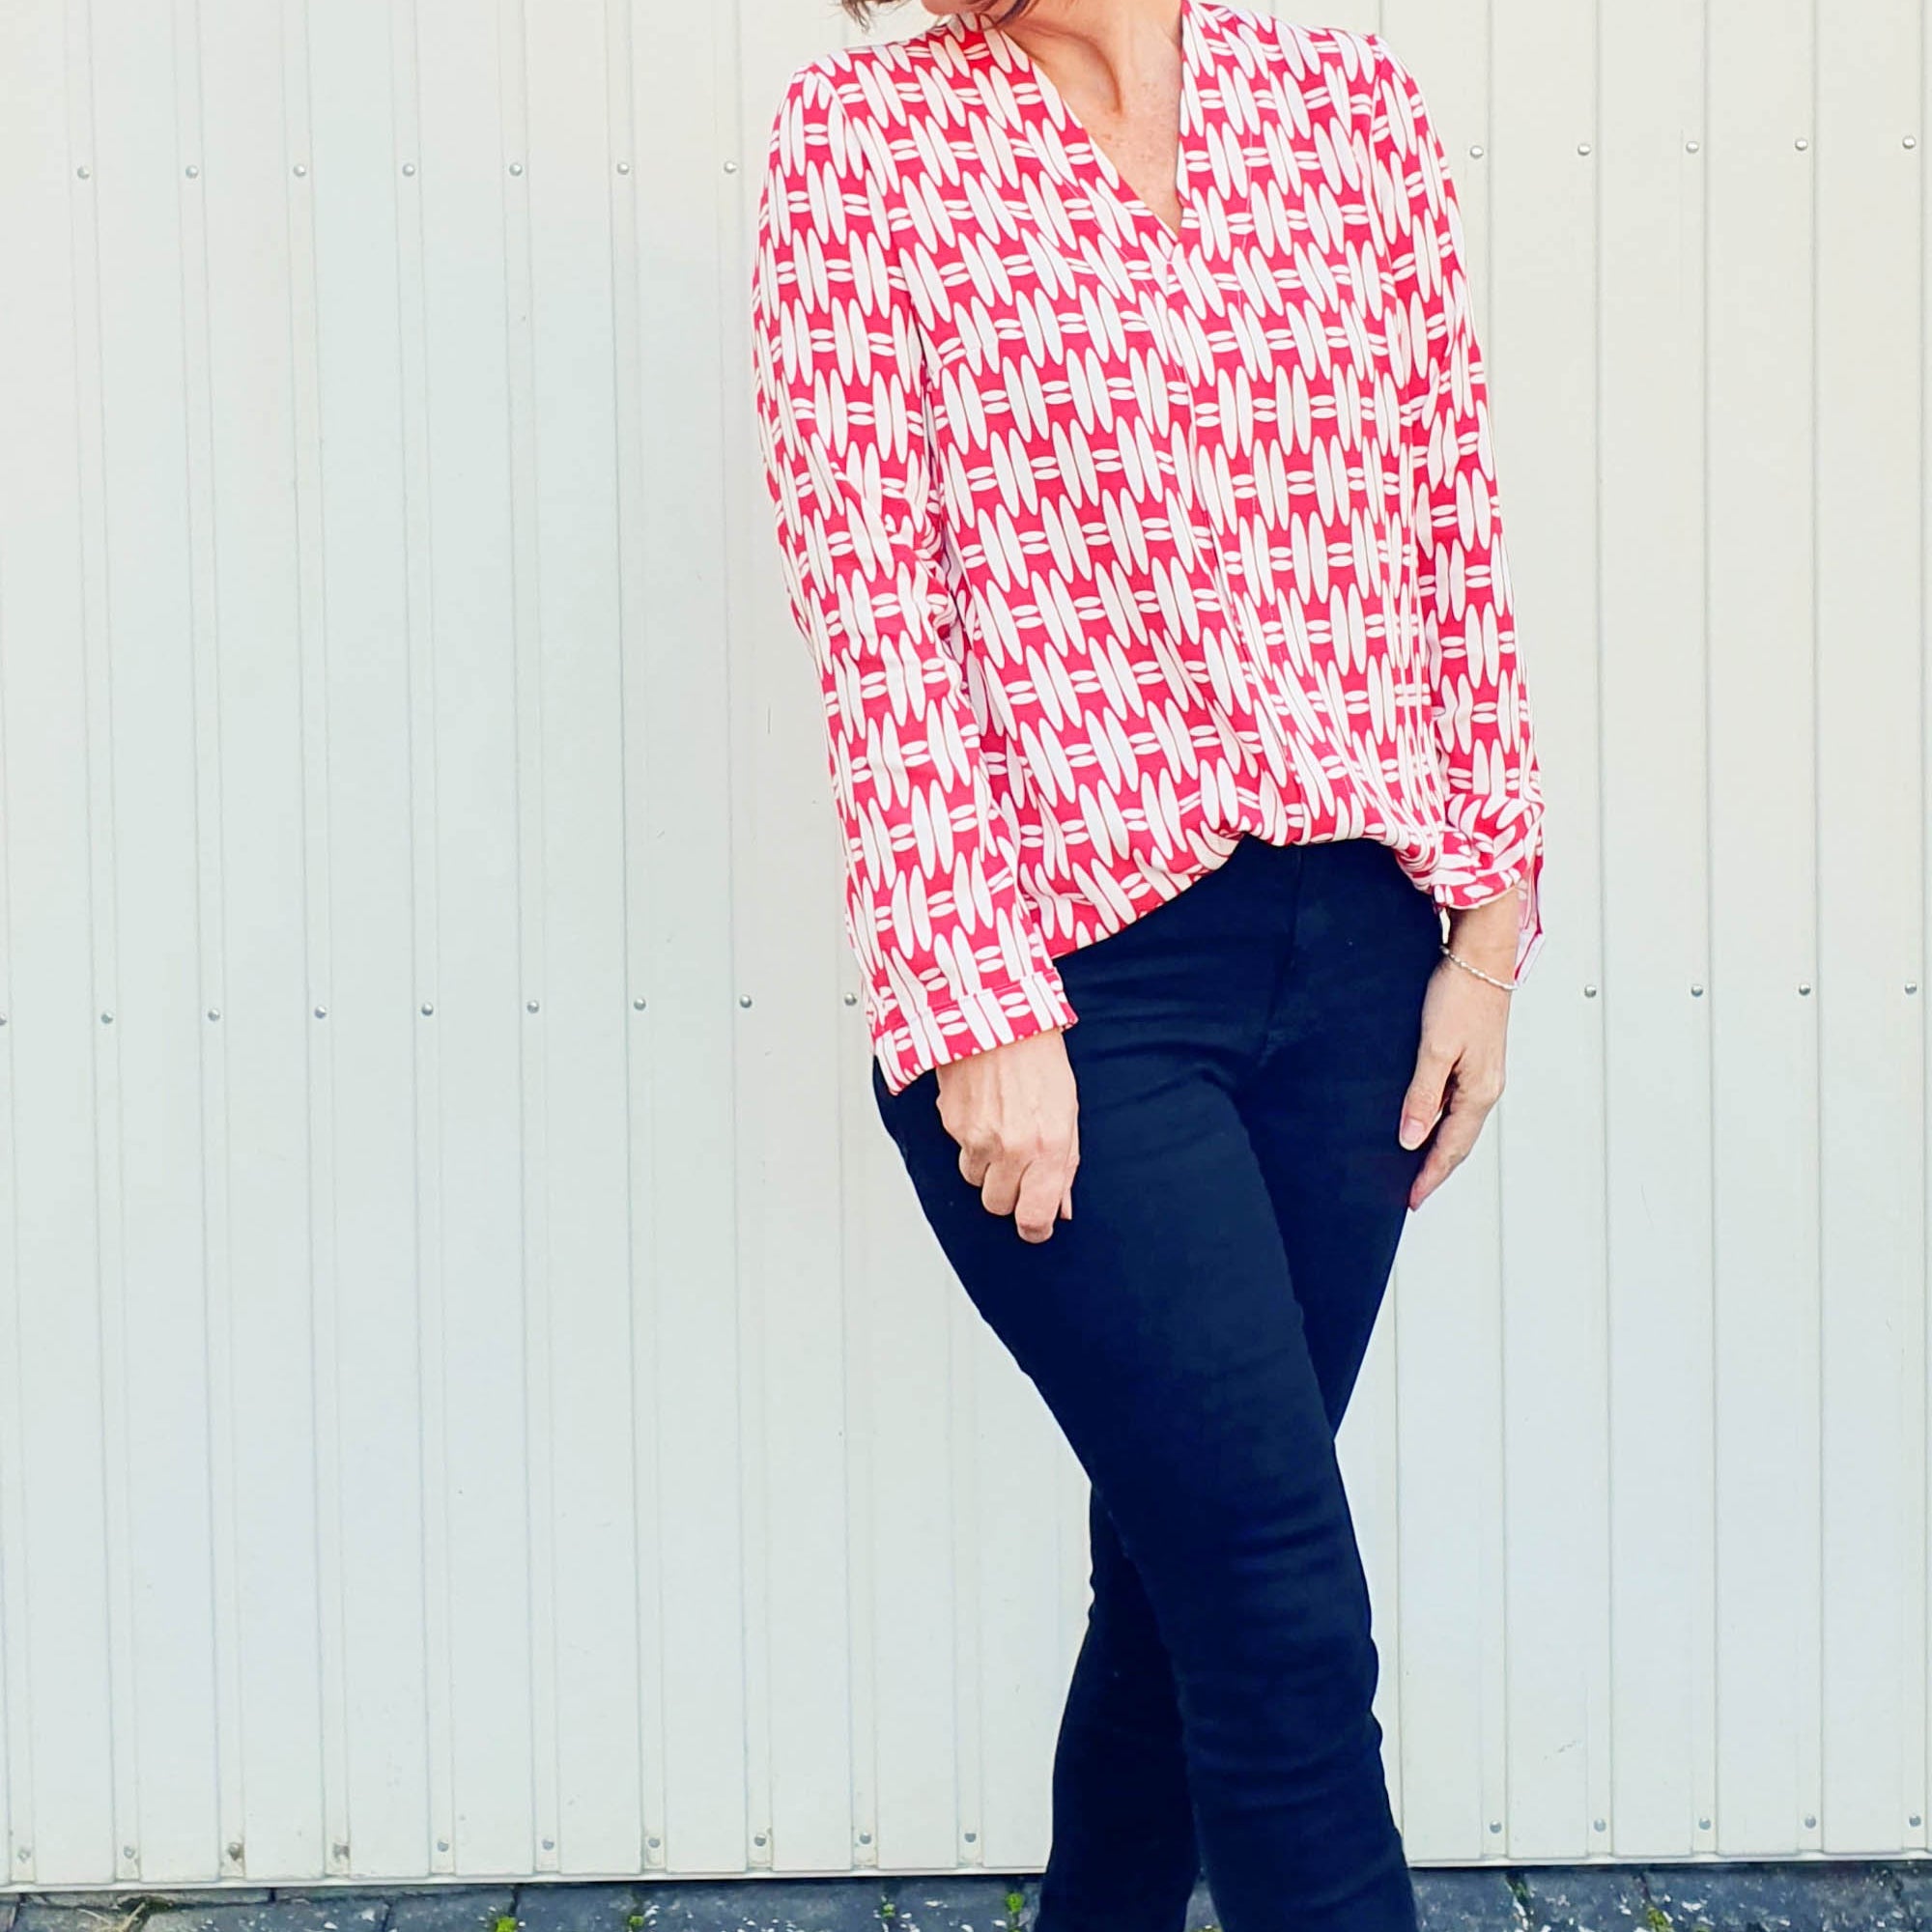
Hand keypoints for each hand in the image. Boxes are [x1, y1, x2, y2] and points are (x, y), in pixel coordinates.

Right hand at [933, 1027, 1079, 1242]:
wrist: (994, 1015)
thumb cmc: (1037, 1055)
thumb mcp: (1068, 1112)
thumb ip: (1065, 1165)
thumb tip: (1061, 1205)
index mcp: (1048, 1146)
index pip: (1034, 1217)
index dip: (1034, 1228)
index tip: (1036, 1226)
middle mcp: (1011, 1147)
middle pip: (998, 1206)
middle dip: (1008, 1193)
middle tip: (1019, 1165)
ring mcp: (977, 1137)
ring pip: (975, 1179)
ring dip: (986, 1165)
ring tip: (1001, 1128)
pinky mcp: (951, 1123)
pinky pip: (959, 1149)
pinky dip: (970, 1138)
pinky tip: (985, 1110)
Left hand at [1398, 889, 1517, 1209]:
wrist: (1480, 954)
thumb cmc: (1461, 993)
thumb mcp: (1434, 1049)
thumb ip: (1422, 1096)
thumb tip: (1412, 1139)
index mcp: (1479, 1091)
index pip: (1451, 1148)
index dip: (1431, 1176)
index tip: (1413, 1200)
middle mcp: (1485, 1087)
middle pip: (1459, 1141)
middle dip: (1436, 1169)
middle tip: (1414, 1192)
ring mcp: (1482, 1072)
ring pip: (1459, 1122)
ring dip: (1440, 1145)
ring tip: (1416, 1165)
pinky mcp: (1475, 1057)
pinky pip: (1457, 1102)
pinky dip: (1441, 1119)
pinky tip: (1426, 1119)